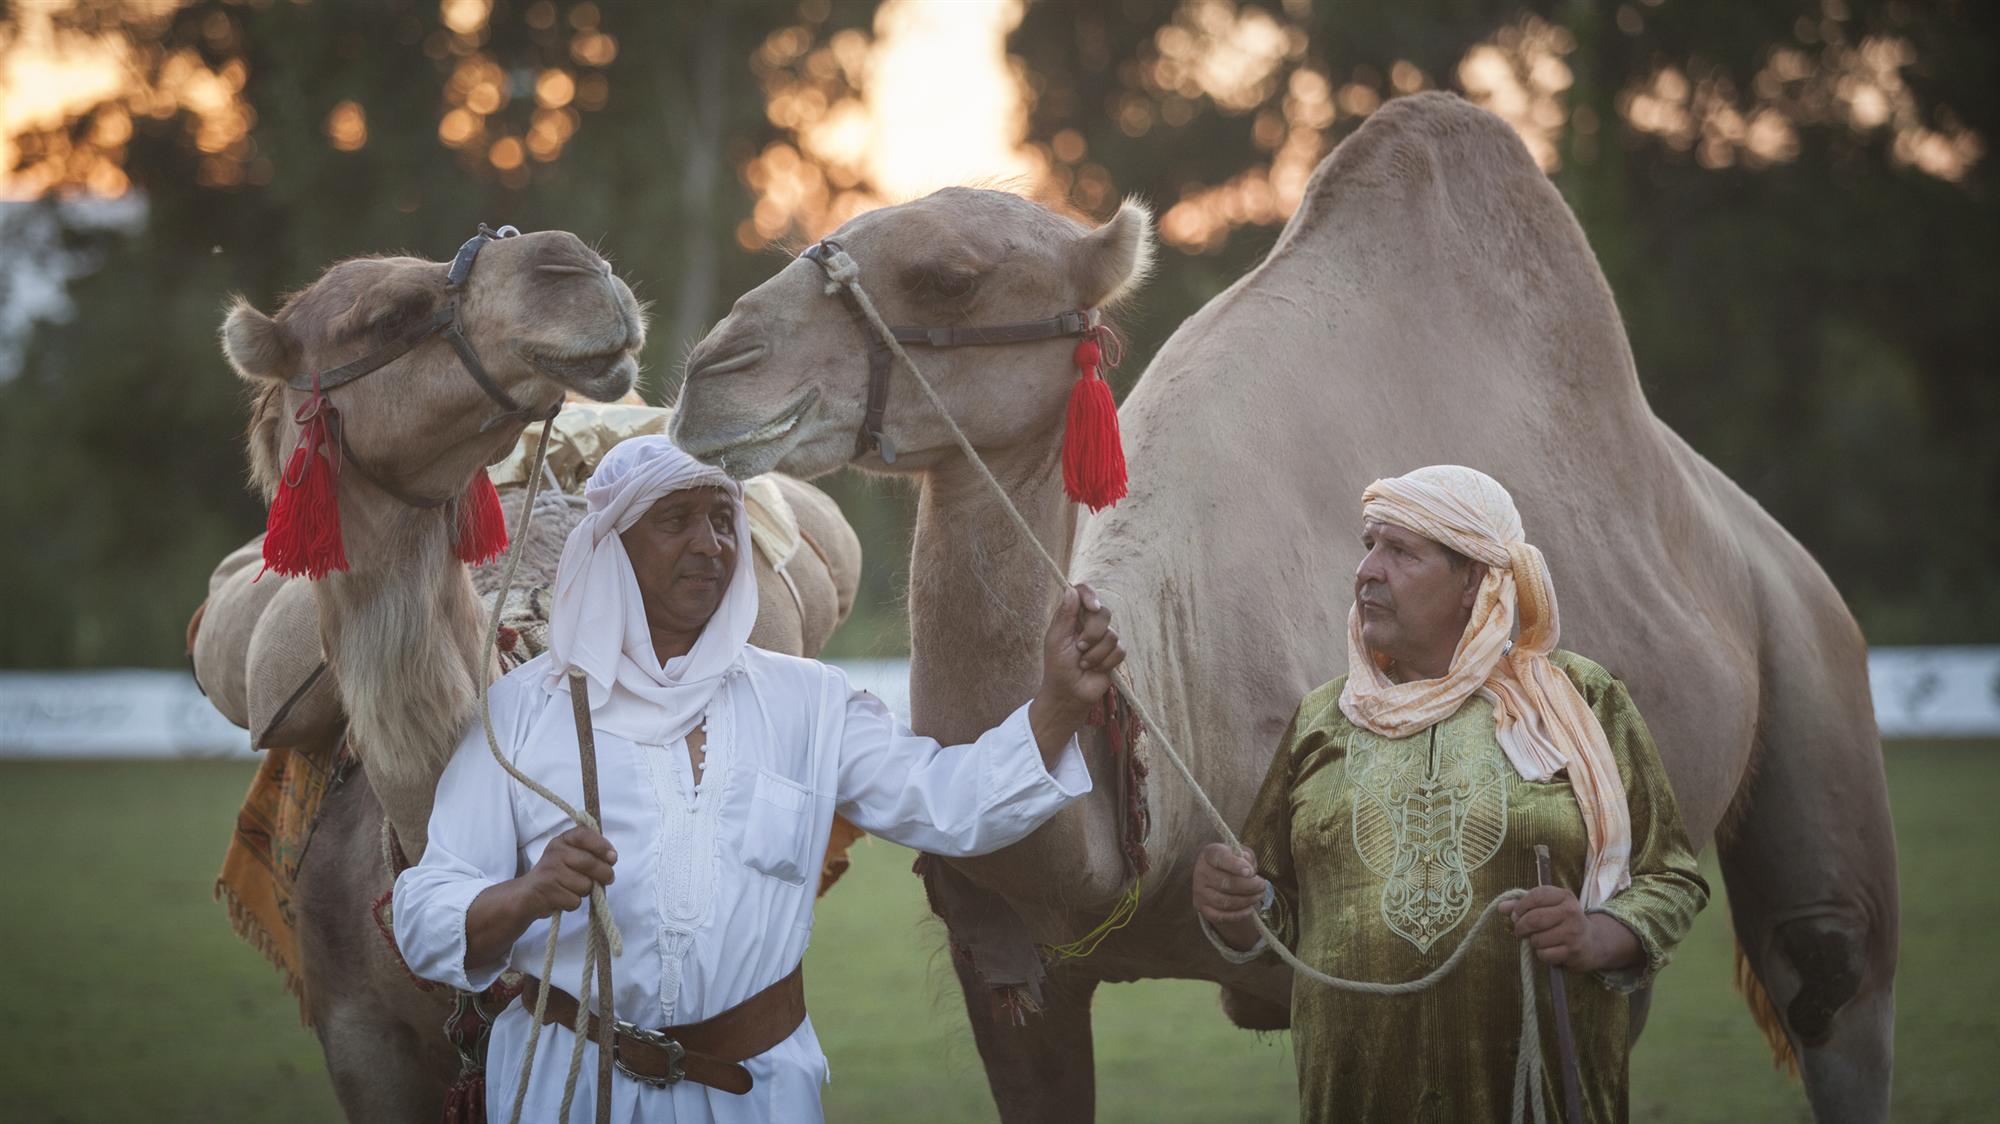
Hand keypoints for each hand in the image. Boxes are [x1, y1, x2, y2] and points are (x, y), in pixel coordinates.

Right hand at [518, 826, 617, 918]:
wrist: (528, 894)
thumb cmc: (558, 874)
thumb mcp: (571, 855)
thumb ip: (591, 852)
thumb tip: (612, 858)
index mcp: (562, 840)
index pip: (584, 835)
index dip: (602, 845)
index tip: (613, 857)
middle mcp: (555, 852)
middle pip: (589, 862)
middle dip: (604, 874)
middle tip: (607, 878)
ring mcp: (550, 872)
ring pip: (585, 885)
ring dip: (585, 891)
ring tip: (573, 888)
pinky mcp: (549, 891)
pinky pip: (575, 900)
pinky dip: (574, 903)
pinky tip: (564, 897)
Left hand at [1038, 582, 1125, 715]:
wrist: (1069, 693)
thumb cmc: (1058, 666)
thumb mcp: (1056, 640)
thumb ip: (1064, 615)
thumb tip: (1070, 590)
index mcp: (1074, 616)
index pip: (1084, 593)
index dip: (1090, 595)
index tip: (1092, 607)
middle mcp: (1090, 623)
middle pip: (1103, 613)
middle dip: (1092, 633)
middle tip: (1079, 648)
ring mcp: (1104, 638)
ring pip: (1112, 635)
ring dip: (1095, 654)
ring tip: (1083, 664)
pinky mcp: (1115, 653)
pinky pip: (1119, 650)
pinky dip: (1104, 662)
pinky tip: (1095, 669)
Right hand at [1193, 842, 1266, 950]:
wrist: (1218, 874)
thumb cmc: (1233, 862)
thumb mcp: (1241, 852)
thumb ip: (1246, 857)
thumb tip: (1248, 871)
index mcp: (1210, 854)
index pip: (1219, 858)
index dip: (1235, 865)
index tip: (1250, 872)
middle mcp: (1201, 873)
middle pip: (1225, 883)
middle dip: (1249, 886)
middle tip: (1262, 885)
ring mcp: (1200, 892)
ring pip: (1225, 902)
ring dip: (1246, 900)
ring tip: (1259, 896)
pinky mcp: (1203, 908)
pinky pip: (1220, 916)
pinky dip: (1238, 915)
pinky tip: (1250, 909)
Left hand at [1500, 885, 1637, 971]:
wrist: (1592, 942)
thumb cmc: (1563, 921)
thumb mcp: (1547, 907)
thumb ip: (1523, 905)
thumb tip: (1501, 907)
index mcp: (1564, 896)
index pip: (1535, 896)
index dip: (1520, 907)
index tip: (1516, 915)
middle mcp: (1571, 912)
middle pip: (1534, 919)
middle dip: (1521, 927)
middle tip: (1520, 931)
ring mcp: (1573, 932)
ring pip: (1537, 939)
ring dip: (1533, 942)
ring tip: (1540, 940)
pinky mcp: (1573, 951)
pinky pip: (1544, 954)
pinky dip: (1541, 954)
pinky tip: (1550, 950)